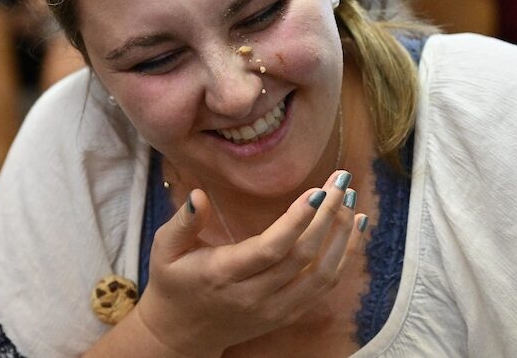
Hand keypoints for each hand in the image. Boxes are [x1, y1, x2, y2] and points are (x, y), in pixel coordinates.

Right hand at [135, 171, 366, 354]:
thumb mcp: (164, 249)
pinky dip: (343, 259)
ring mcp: (274, 309)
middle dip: (328, 216)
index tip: (318, 191)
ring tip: (352, 202)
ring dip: (342, 238)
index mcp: (223, 274)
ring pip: (321, 275)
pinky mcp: (286, 315)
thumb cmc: (172, 282)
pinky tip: (351, 233)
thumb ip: (182, 222)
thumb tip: (199, 196)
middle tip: (341, 181)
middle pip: (302, 257)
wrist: (181, 334)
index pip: (269, 249)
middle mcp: (253, 295)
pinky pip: (323, 288)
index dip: (297, 221)